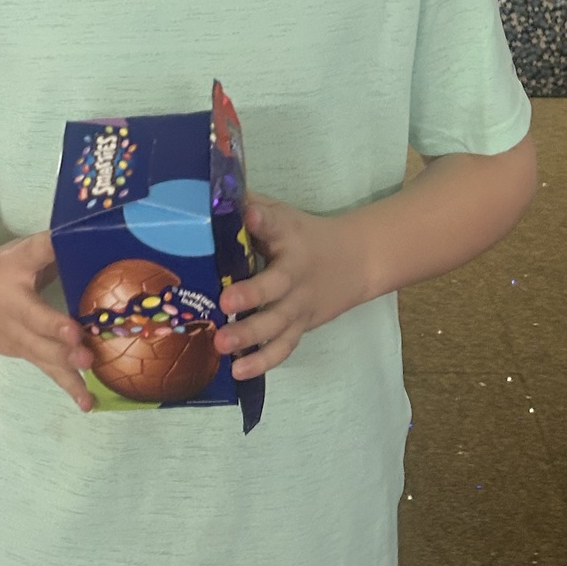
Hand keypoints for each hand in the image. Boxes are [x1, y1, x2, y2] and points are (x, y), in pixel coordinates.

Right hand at [0, 229, 94, 408]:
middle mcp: (16, 323)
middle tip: (87, 357)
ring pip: (46, 362)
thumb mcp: (21, 252)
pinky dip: (68, 387)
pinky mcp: (26, 355)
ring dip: (69, 378)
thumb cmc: (0, 268)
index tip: (75, 328)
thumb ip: (51, 246)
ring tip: (89, 399)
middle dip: (64, 351)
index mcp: (15, 295)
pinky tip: (88, 403)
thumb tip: (90, 233)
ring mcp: (20, 343)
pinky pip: (48, 371)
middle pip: (41, 340)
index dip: (54, 320)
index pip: (35, 309)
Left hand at [216, 194, 359, 380]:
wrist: (358, 261)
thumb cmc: (304, 235)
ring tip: (222, 345)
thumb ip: (250, 207)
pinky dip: (263, 362)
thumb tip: (208, 193)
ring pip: (277, 324)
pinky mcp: (301, 326)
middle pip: (275, 286)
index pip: (275, 223)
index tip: (249, 214)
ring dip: (250, 336)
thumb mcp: (282, 214)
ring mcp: (300, 304)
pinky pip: (284, 347)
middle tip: (224, 303)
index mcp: (289, 237)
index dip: (262, 219)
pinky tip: (238, 371)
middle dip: (251, 295)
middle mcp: (295, 273)